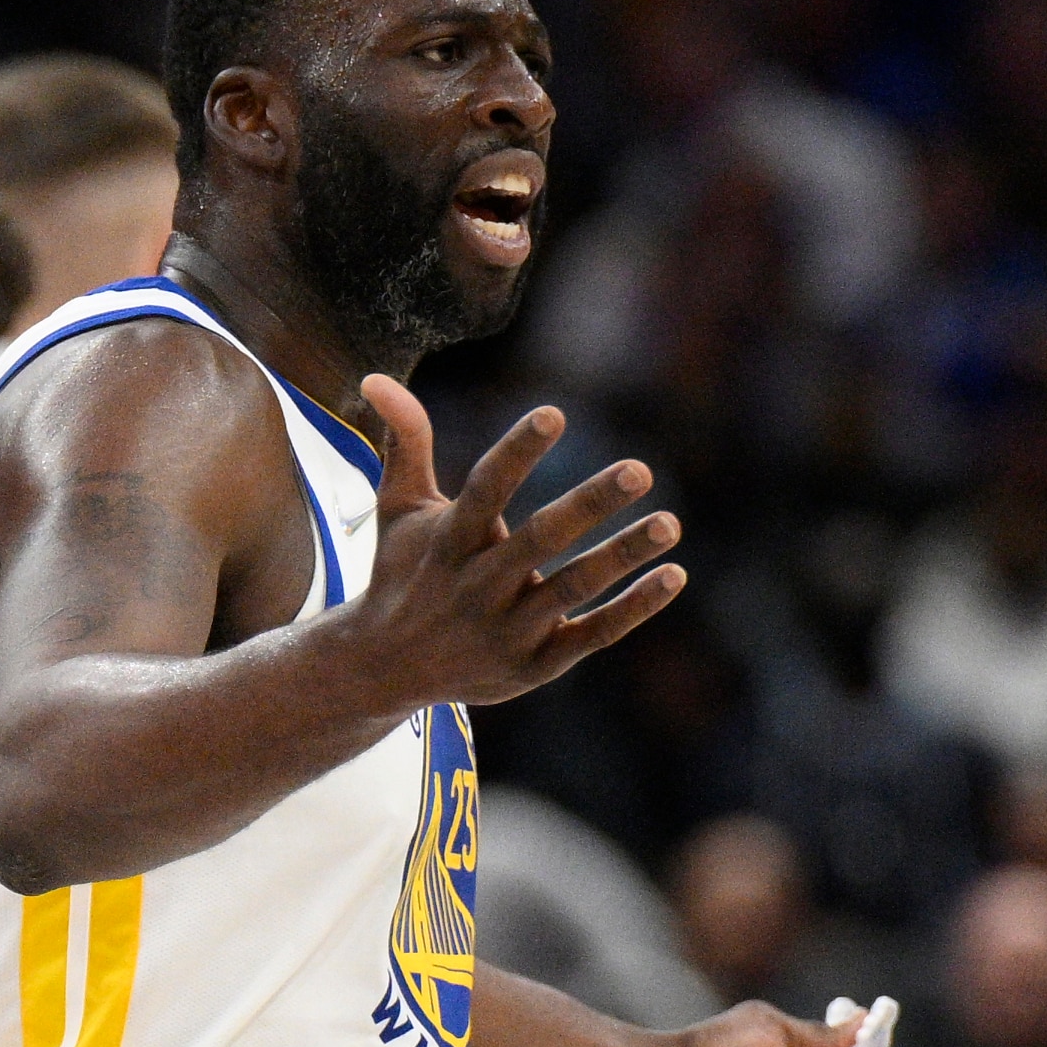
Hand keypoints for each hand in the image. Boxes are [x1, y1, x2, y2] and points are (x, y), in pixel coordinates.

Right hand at [352, 376, 683, 708]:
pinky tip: (672, 575)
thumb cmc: (402, 572)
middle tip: (639, 469)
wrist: (385, 669)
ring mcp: (507, 630)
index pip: (485, 490)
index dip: (516, 453)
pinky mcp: (535, 665)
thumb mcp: (399, 507)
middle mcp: (478, 586)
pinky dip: (633, 609)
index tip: (553, 414)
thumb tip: (374, 377)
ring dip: (621, 556)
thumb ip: (406, 442)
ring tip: (669, 523)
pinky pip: (591, 635)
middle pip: (539, 540)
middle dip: (589, 506)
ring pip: (572, 589)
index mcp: (449, 541)